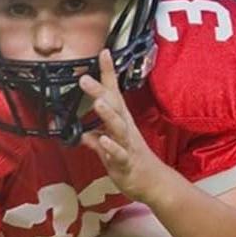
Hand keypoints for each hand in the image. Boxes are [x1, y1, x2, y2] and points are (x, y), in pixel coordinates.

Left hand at [78, 51, 167, 202]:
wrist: (153, 183)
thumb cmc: (131, 161)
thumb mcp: (109, 148)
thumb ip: (94, 139)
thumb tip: (82, 134)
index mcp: (120, 121)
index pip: (113, 93)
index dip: (107, 74)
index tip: (102, 53)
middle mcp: (125, 129)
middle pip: (113, 106)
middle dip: (100, 91)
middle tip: (84, 78)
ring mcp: (127, 145)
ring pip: (117, 127)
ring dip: (107, 115)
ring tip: (97, 103)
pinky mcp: (127, 163)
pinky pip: (119, 154)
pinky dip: (110, 148)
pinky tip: (102, 141)